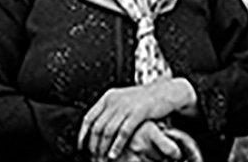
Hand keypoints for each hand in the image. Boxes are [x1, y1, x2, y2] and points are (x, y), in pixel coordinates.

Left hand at [79, 80, 194, 161]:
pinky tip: (114, 154)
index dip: (82, 134)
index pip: (89, 118)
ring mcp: (127, 106)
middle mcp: (115, 100)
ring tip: (102, 158)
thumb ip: (110, 111)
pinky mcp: (138, 112)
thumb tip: (95, 129)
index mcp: (109, 97)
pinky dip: (116, 145)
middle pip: (97, 127)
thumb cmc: (145, 99)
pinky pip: (123, 132)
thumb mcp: (123, 100)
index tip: (81, 146)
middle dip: (93, 145)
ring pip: (108, 131)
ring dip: (103, 148)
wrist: (166, 92)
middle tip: (93, 156)